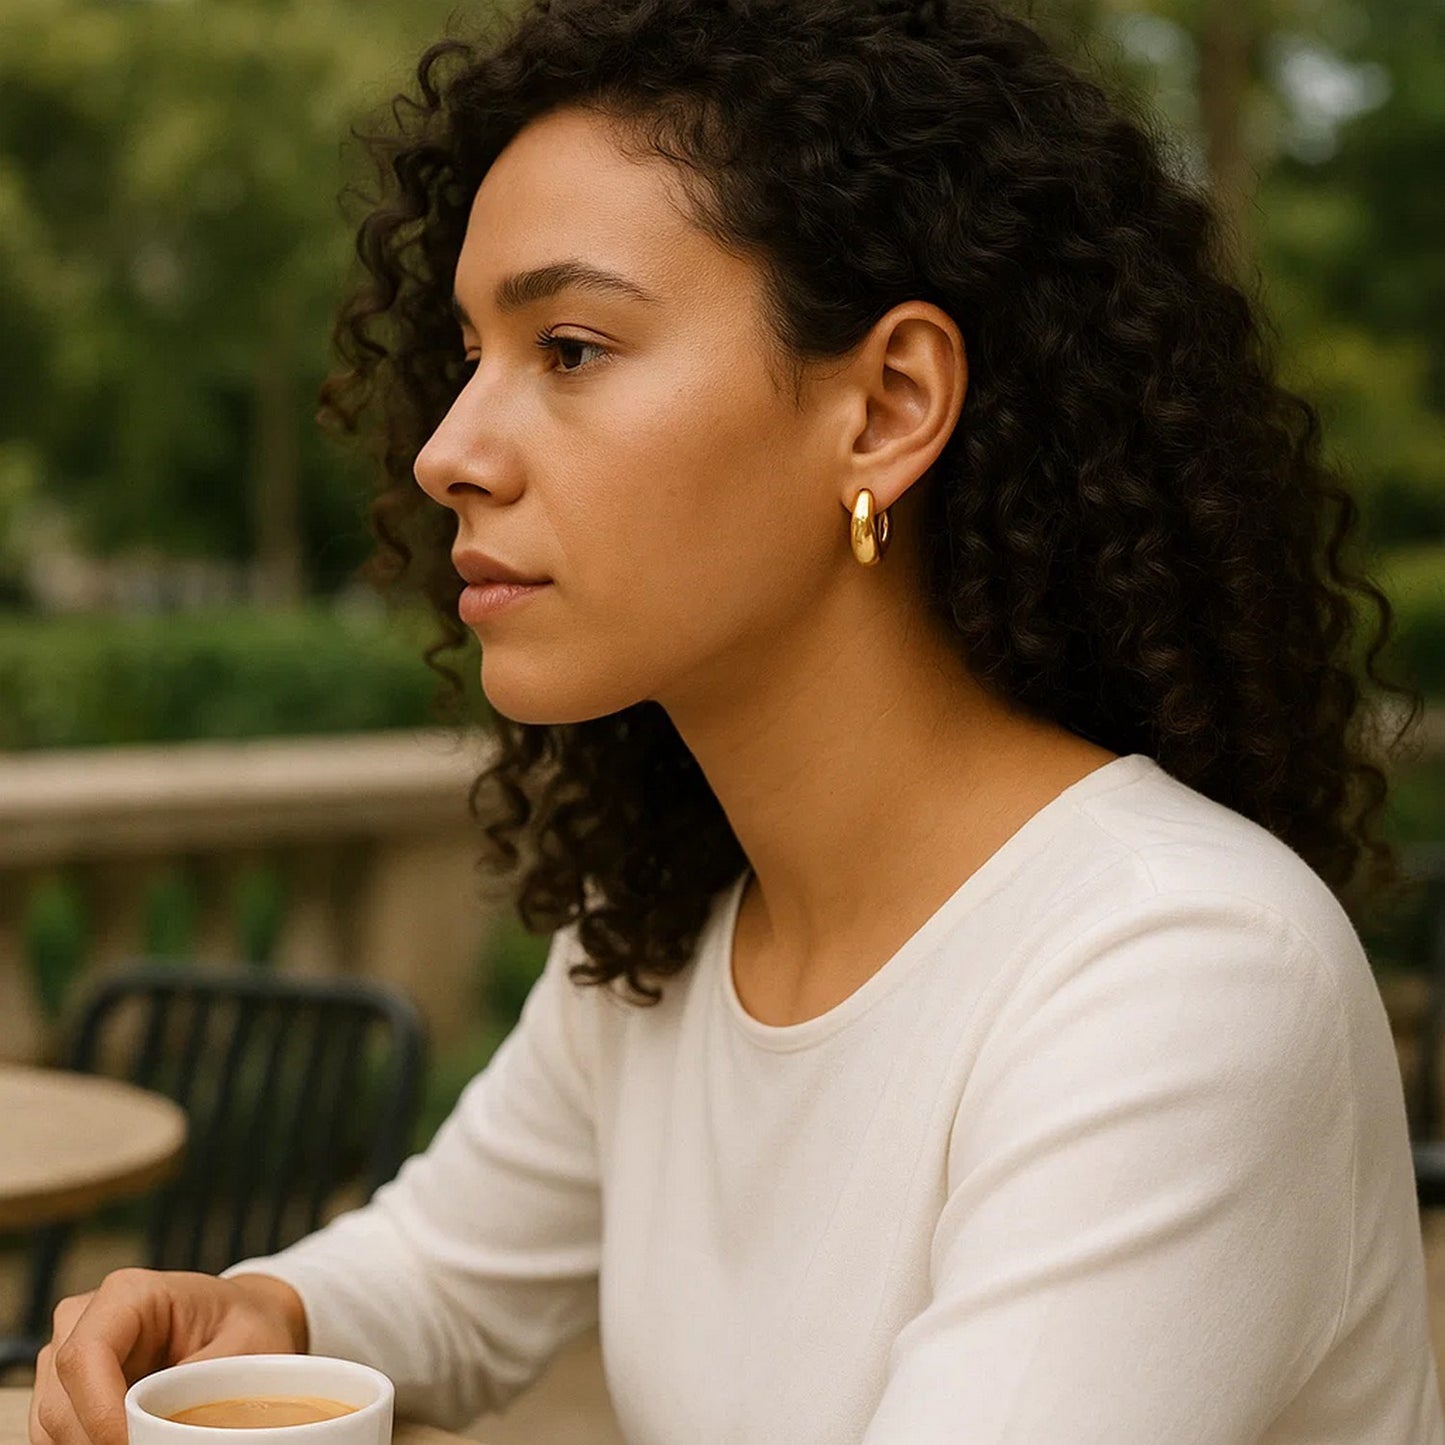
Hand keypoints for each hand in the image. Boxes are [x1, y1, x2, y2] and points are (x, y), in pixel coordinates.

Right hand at [28, 1269, 307, 1444]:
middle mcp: (83, 1319)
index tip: (130, 1443)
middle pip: (59, 1401)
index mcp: (128, 1294)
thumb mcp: (243, 1350)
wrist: (241, 1320)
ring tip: (151, 1441)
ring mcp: (67, 1355)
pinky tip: (132, 1440)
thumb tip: (177, 1432)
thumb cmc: (246, 1326)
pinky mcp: (68, 1390)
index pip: (84, 1356)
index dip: (98, 1412)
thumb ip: (200, 1388)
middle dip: (97, 1440)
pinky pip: (59, 1436)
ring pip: (51, 1427)